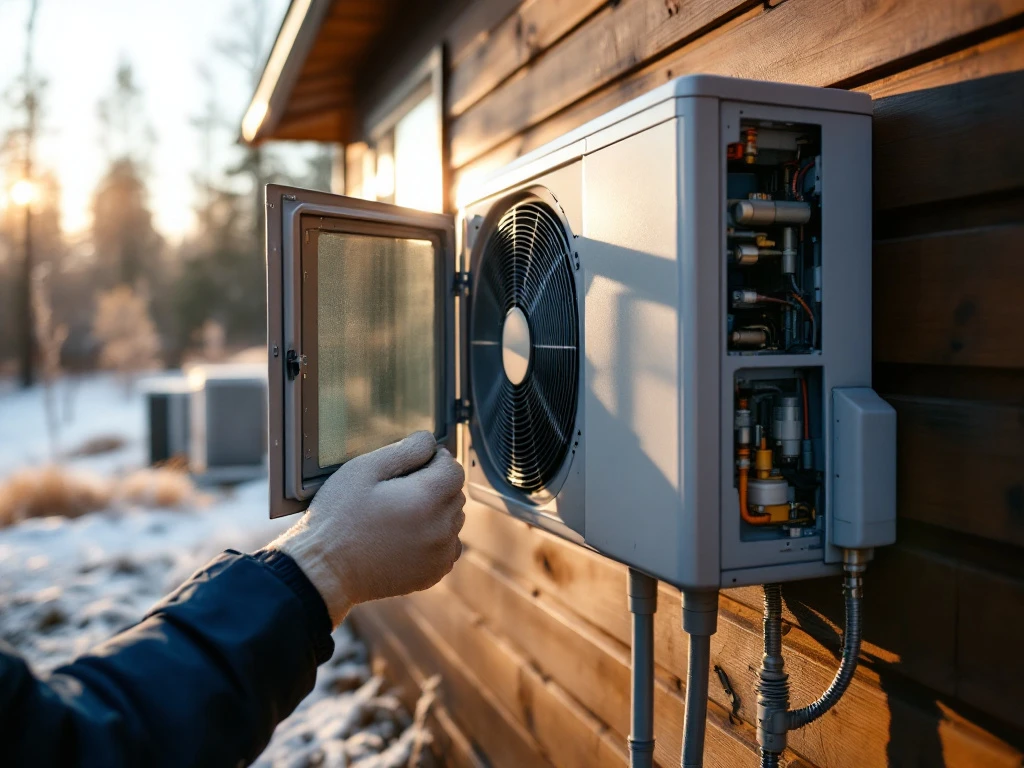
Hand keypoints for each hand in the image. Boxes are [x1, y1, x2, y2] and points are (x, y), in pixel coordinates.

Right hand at [269, 431, 465, 625]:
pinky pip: (447, 547)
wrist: (325, 570)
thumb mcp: (364, 470)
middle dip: (436, 486)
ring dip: (437, 512)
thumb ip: (404, 450)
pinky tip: (406, 537)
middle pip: (455, 494)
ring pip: (453, 521)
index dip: (436, 461)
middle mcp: (440, 528)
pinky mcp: (433, 574)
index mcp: (427, 499)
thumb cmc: (339, 518)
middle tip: (400, 490)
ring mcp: (439, 555)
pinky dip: (434, 539)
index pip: (454, 469)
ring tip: (400, 515)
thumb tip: (430, 441)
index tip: (414, 465)